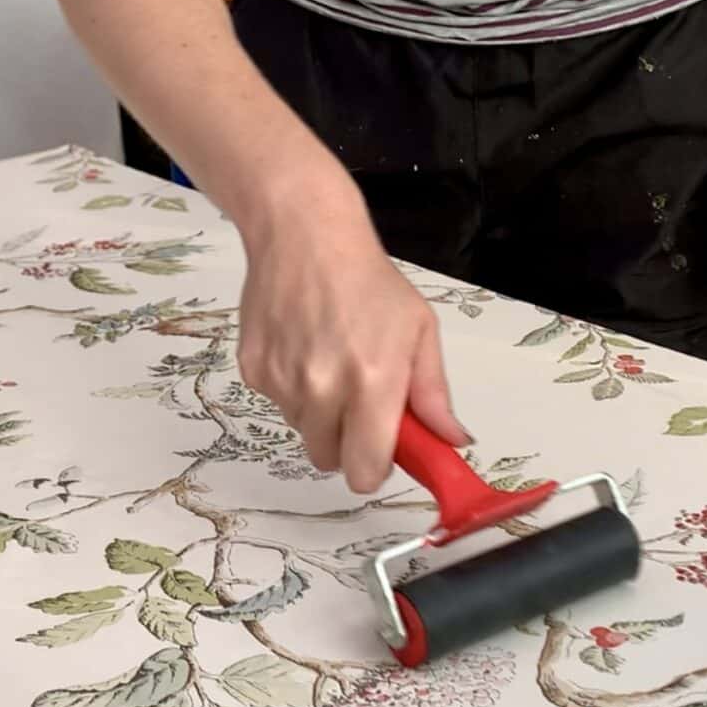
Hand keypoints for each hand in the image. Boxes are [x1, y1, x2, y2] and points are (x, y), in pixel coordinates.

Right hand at [237, 214, 470, 492]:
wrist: (304, 236)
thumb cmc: (370, 280)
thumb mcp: (419, 331)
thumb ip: (433, 395)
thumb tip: (452, 442)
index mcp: (372, 382)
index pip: (365, 471)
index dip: (374, 468)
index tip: (382, 451)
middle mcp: (322, 388)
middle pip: (329, 459)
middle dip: (347, 442)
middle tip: (358, 402)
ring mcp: (282, 381)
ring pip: (303, 430)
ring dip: (319, 413)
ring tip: (329, 361)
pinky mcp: (253, 370)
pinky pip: (276, 402)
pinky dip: (291, 388)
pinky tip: (302, 347)